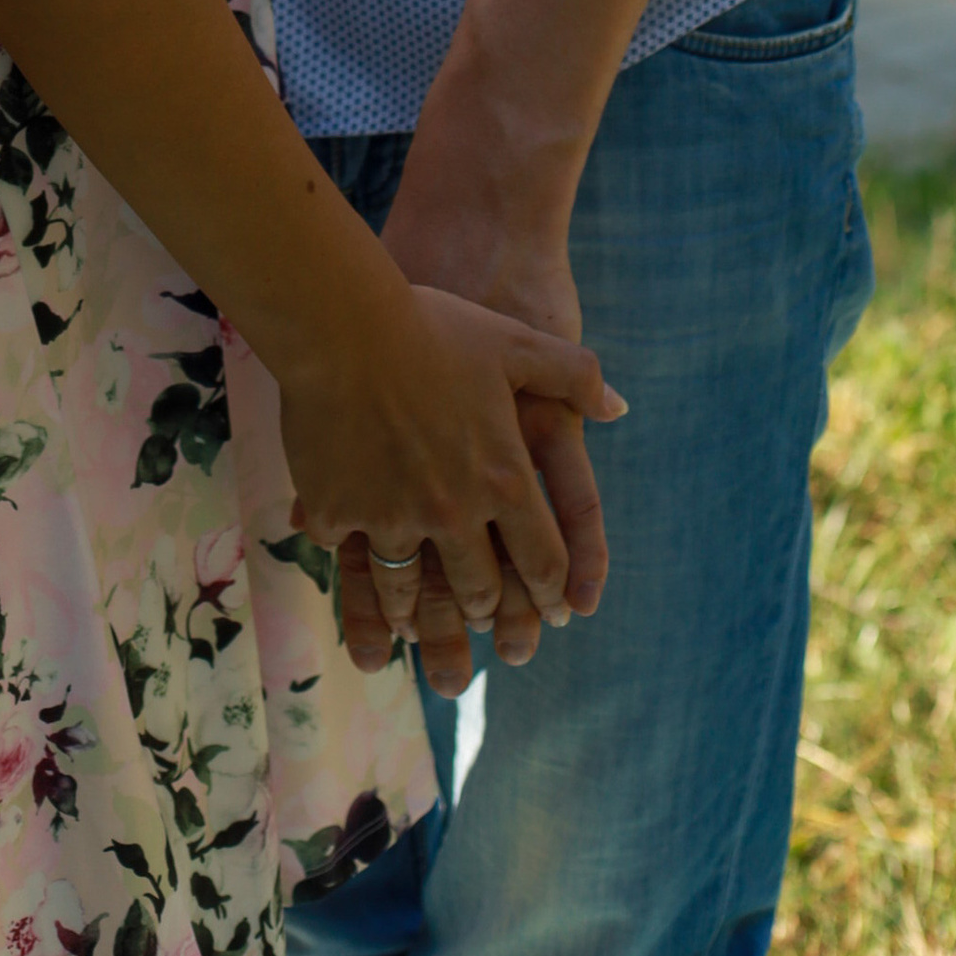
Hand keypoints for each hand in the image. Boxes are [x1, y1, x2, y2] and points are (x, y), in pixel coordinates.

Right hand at [380, 146, 604, 664]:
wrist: (341, 322)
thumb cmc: (432, 326)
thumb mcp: (515, 341)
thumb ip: (572, 373)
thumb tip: (618, 407)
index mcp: (503, 478)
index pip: (543, 560)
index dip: (552, 591)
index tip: (553, 608)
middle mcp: (453, 511)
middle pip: (479, 591)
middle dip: (489, 616)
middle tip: (488, 628)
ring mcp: (391, 517)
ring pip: (410, 593)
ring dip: (418, 617)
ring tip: (418, 632)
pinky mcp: (337, 513)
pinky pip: (347, 557)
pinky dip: (353, 571)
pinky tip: (355, 578)